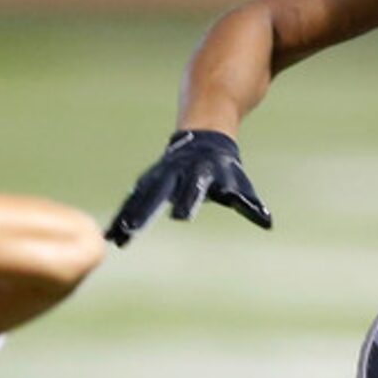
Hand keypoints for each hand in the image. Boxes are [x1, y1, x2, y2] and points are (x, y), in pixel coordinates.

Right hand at [105, 129, 270, 246]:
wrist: (203, 138)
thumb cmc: (225, 169)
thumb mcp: (239, 184)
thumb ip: (249, 204)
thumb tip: (266, 221)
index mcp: (197, 175)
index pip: (192, 189)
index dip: (187, 201)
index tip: (180, 217)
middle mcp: (174, 174)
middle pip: (157, 193)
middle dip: (144, 211)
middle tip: (132, 231)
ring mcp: (158, 176)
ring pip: (140, 198)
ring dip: (127, 217)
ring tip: (114, 238)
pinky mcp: (148, 182)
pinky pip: (133, 201)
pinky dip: (122, 217)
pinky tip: (111, 235)